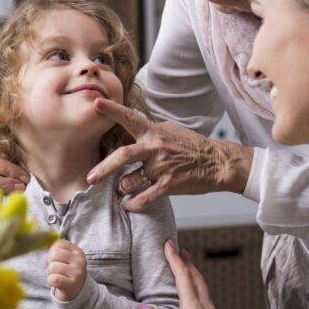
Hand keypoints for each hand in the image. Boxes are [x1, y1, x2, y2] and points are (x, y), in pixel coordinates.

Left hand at [46, 239, 86, 301]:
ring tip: (57, 276)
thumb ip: (57, 248)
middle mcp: (80, 261)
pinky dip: (51, 281)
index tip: (58, 259)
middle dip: (51, 262)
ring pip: (52, 267)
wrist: (76, 290)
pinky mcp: (70, 284)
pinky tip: (56, 282)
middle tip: (57, 269)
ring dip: (50, 273)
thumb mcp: (67, 258)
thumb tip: (41, 239)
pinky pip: (53, 279)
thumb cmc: (67, 271)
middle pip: (55, 254)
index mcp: (78, 251)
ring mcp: (77, 273)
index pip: (59, 243)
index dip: (53, 251)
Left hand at [87, 99, 253, 211]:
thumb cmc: (192, 146)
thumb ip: (148, 130)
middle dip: (104, 168)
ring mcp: (162, 167)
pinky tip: (129, 205)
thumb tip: (128, 128)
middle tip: (90, 178)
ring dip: (121, 188)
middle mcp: (155, 147)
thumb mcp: (169, 130)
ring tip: (120, 189)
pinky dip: (133, 204)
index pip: (130, 117)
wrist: (217, 162)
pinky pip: (145, 198)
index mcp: (153, 132)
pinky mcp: (170, 184)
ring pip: (130, 180)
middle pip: (123, 155)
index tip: (96, 103)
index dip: (112, 110)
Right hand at [137, 240, 255, 308]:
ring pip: (201, 285)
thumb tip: (142, 308)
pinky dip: (196, 285)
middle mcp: (204, 307)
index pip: (183, 276)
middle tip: (177, 247)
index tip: (168, 243)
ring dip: (192, 271)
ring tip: (185, 264)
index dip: (174, 258)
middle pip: (195, 276)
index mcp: (194, 308)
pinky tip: (194, 293)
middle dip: (185, 260)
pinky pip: (204, 295)